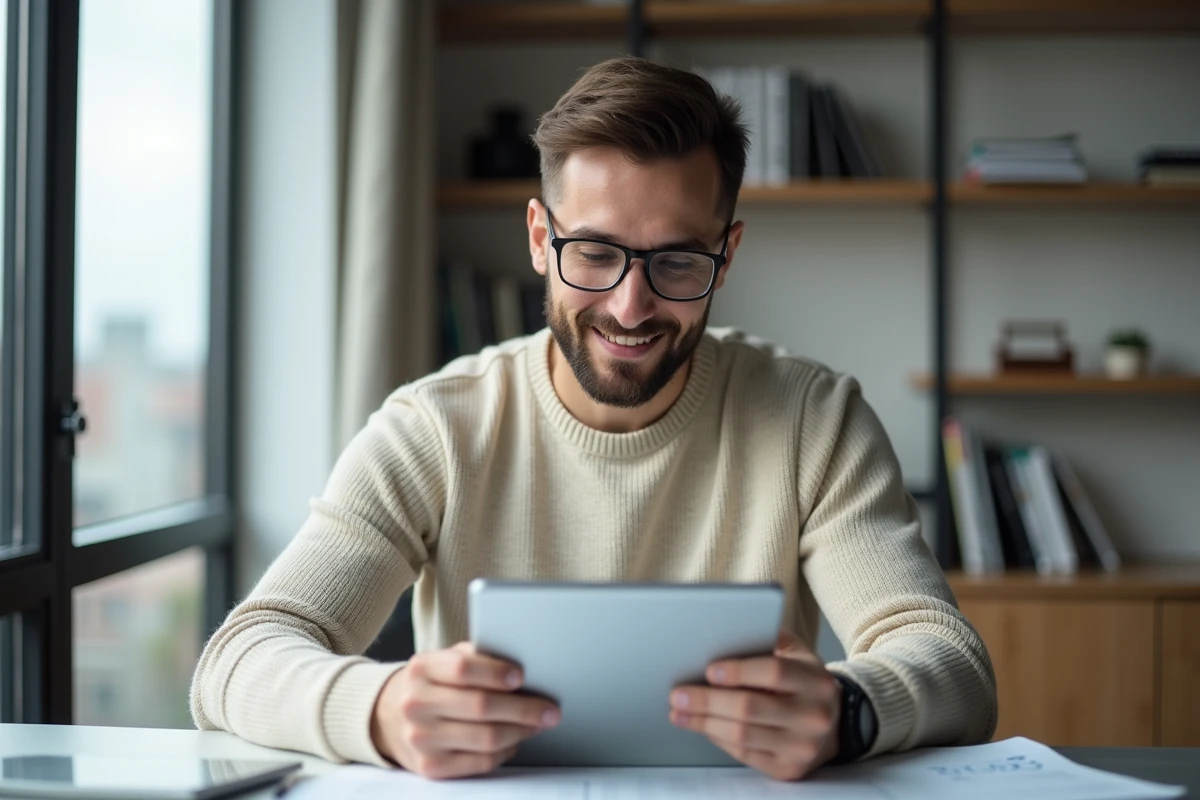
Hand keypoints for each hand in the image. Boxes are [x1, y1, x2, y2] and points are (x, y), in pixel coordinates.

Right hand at [371, 641, 560, 779]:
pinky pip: (480, 762)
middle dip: (524, 709)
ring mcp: (421, 738)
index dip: (496, 672)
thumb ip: (476, 658)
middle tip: (549, 709)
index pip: (463, 668)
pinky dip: (505, 752)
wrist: (389, 717)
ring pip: (485, 738)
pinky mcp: (430, 766)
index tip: (521, 676)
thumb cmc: (432, 684)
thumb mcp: (444, 660)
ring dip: (520, 732)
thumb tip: (523, 669)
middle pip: (481, 707)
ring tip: (538, 724)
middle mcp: (416, 704)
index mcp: (421, 669)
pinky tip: (514, 741)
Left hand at [668, 630, 841, 780]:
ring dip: (704, 723)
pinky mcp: (788, 769)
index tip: (709, 670)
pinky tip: (702, 726)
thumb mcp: (796, 653)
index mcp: (816, 681)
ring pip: (743, 735)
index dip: (739, 671)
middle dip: (708, 701)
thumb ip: (765, 640)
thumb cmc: (803, 681)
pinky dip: (718, 739)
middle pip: (750, 708)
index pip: (774, 672)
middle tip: (678, 694)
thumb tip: (721, 635)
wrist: (835, 723)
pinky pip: (744, 754)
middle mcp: (814, 716)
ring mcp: (802, 747)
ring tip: (679, 712)